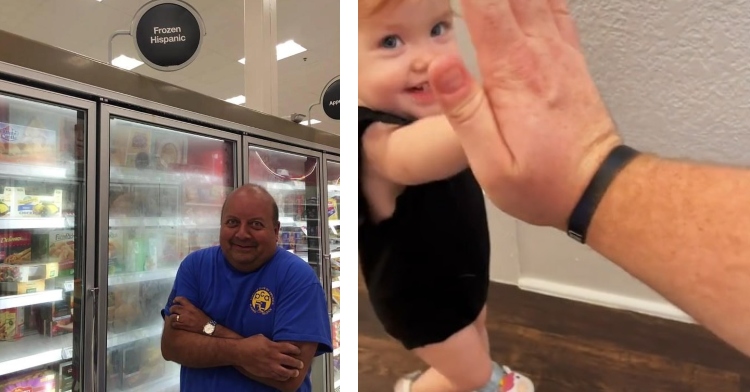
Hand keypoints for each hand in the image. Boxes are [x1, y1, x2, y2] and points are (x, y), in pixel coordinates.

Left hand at [169, 296, 209, 333]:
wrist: (206, 326)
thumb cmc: (202, 317)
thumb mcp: (196, 308)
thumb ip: (189, 306)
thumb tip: (182, 305)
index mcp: (190, 306)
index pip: (181, 299)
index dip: (176, 299)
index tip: (175, 301)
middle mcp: (185, 312)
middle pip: (174, 308)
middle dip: (172, 309)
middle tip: (173, 310)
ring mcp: (183, 319)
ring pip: (172, 317)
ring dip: (172, 317)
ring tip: (174, 317)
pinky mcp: (182, 326)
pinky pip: (173, 324)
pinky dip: (173, 323)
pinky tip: (176, 323)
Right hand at [235, 334, 302, 380]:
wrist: (240, 353)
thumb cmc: (251, 343)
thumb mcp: (263, 338)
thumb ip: (272, 342)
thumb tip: (275, 343)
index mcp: (275, 346)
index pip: (290, 348)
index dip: (296, 350)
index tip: (298, 351)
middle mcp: (275, 357)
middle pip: (291, 361)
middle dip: (298, 363)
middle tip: (301, 364)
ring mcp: (271, 366)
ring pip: (286, 372)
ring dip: (292, 372)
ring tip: (295, 373)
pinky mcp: (266, 373)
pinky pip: (277, 377)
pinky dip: (283, 377)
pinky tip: (285, 377)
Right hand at [428, 0, 621, 228]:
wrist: (594, 187)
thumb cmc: (543, 179)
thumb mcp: (492, 162)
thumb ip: (465, 112)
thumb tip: (442, 66)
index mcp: (512, 74)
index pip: (483, 6)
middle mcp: (538, 53)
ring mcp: (558, 51)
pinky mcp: (568, 56)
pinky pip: (556, 5)